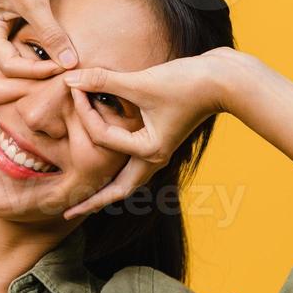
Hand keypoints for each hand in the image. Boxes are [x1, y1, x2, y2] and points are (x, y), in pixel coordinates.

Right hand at [0, 0, 78, 80]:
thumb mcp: (34, 0)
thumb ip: (51, 33)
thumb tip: (70, 63)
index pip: (9, 66)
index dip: (36, 70)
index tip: (62, 67)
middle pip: (12, 66)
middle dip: (32, 77)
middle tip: (55, 83)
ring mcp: (10, 22)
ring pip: (25, 54)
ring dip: (42, 63)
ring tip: (63, 72)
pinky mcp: (26, 12)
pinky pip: (36, 38)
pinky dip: (49, 47)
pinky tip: (65, 51)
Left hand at [59, 47, 251, 218]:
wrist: (226, 79)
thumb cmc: (187, 82)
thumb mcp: (142, 82)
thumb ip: (104, 82)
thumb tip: (70, 80)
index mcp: (149, 151)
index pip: (102, 137)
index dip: (84, 110)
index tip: (72, 88)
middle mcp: (154, 158)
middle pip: (117, 190)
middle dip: (92, 201)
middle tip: (66, 213)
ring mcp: (158, 152)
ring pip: (128, 181)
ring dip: (106, 190)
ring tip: (86, 200)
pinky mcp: (160, 141)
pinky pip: (134, 165)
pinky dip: (118, 170)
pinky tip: (107, 169)